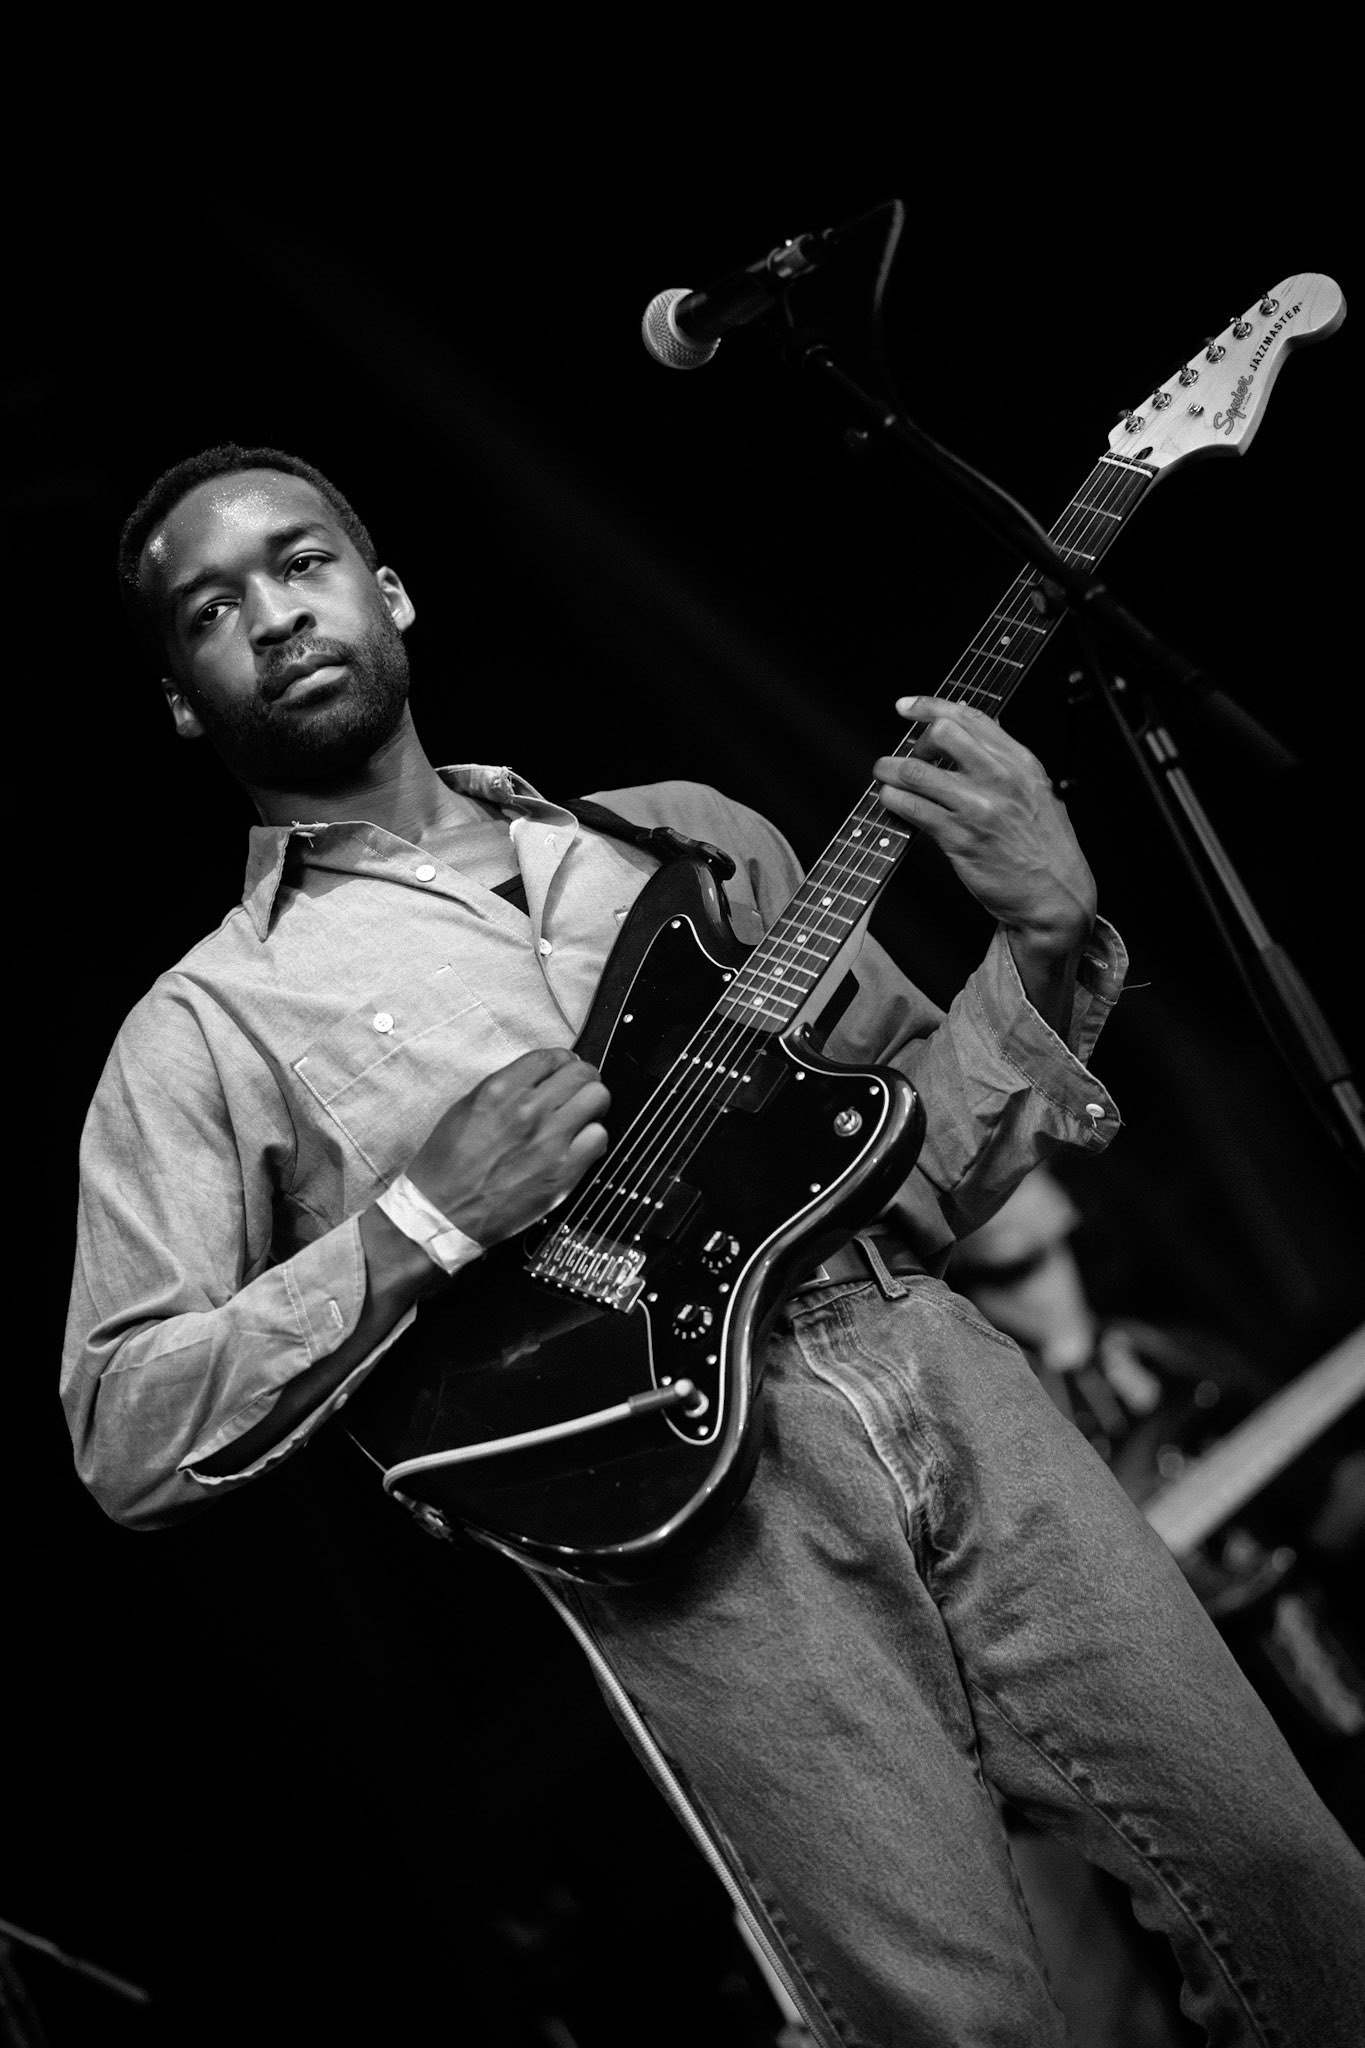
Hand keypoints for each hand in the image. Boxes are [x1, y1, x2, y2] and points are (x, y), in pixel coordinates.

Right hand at [403, 1047, 610, 1246]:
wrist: (442, 1213)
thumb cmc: (447, 1164)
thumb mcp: (467, 1108)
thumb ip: (507, 1088)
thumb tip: (540, 1078)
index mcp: (500, 1090)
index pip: (551, 1056)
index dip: (563, 1062)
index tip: (564, 1071)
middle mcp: (528, 1110)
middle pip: (582, 1073)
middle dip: (582, 1079)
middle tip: (577, 1093)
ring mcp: (550, 1140)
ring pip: (598, 1098)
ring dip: (591, 1106)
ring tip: (580, 1119)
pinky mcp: (564, 1171)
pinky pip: (600, 1137)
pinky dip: (593, 1139)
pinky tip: (578, 1147)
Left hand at [874, 697, 1096, 1033]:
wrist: (1056, 896)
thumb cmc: (1044, 849)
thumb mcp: (1035, 792)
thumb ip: (1004, 761)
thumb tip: (971, 729)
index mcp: (1022, 762)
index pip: (971, 717)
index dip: (930, 706)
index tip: (907, 706)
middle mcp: (1001, 779)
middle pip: (942, 733)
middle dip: (913, 741)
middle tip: (905, 756)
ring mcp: (979, 807)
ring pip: (917, 771)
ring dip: (890, 771)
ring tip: (884, 777)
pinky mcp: (960, 837)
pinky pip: (913, 808)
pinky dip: (894, 800)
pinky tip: (891, 802)